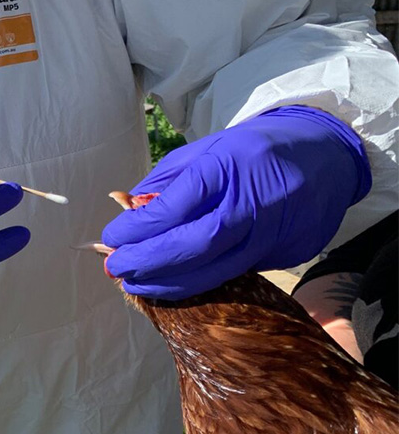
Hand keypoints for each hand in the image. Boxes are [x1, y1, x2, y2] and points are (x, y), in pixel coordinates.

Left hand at [102, 105, 370, 299]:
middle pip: (194, 246)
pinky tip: (173, 283)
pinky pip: (236, 275)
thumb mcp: (205, 150)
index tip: (111, 237)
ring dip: (169, 283)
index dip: (137, 229)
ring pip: (215, 271)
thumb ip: (165, 182)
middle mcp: (253, 202)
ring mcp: (274, 232)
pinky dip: (199, 283)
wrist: (323, 154)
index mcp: (227, 166)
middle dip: (148, 262)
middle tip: (116, 268)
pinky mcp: (287, 253)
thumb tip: (125, 211)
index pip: (174, 208)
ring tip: (136, 283)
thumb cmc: (251, 151)